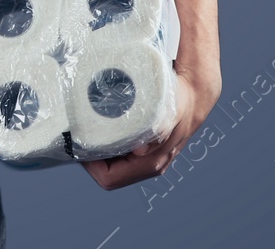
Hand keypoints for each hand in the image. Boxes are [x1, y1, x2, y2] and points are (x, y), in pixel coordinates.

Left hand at [81, 62, 221, 189]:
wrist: (194, 96)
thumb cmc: (179, 104)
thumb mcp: (168, 113)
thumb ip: (156, 131)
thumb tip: (139, 151)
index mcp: (150, 163)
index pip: (109, 177)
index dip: (90, 165)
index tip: (81, 143)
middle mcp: (148, 165)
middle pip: (108, 173)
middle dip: (91, 158)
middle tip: (80, 135)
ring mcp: (146, 159)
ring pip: (113, 165)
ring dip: (99, 152)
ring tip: (88, 131)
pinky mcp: (145, 149)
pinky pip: (119, 155)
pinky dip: (108, 145)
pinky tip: (102, 129)